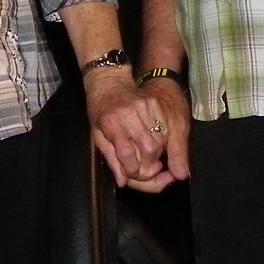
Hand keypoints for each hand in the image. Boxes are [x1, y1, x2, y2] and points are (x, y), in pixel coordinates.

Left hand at [86, 70, 190, 192]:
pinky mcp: (154, 103)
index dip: (133, 170)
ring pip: (160, 140)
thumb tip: (123, 182)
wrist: (108, 81)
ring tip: (150, 157)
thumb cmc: (99, 109)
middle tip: (145, 168)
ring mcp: (144, 107)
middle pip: (149, 149)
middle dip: (149, 164)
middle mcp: (130, 114)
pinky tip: (156, 144)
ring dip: (157, 154)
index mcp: (111, 123)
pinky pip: (165, 129)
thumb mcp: (97, 135)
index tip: (133, 174)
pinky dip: (163, 141)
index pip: (127, 153)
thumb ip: (111, 159)